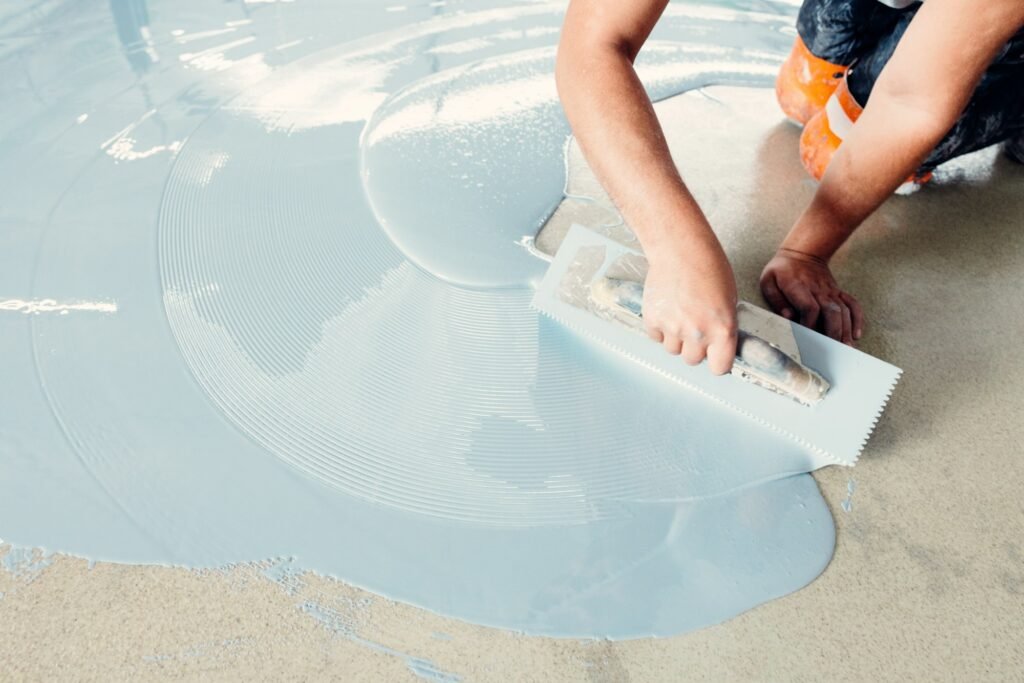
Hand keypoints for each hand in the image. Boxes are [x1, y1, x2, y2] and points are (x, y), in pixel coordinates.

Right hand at [643, 239, 737, 374]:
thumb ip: (722, 326)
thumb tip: (716, 345)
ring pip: (672, 349)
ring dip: (676, 338)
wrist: (679, 249)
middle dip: (694, 348)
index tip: (716, 357)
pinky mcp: (652, 320)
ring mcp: (673, 328)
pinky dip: (659, 328)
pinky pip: (655, 337)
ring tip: (680, 315)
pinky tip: (667, 310)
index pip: (720, 368)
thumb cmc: (708, 267)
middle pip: (692, 360)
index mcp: (723, 328)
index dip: (717, 362)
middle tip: (695, 329)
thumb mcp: (728, 299)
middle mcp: (698, 333)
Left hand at [759, 248, 862, 343]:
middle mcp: (818, 290)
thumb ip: (776, 300)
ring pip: (844, 311)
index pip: (809, 307)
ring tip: (846, 348)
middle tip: (832, 350)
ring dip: (846, 330)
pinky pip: (853, 304)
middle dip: (833, 332)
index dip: (810, 324)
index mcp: (798, 286)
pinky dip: (857, 319)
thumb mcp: (769, 281)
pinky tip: (856, 334)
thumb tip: (788, 316)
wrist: (803, 253)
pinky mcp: (838, 292)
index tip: (807, 337)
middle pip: (831, 312)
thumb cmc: (781, 270)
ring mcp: (830, 291)